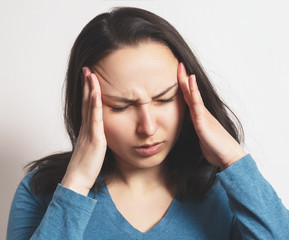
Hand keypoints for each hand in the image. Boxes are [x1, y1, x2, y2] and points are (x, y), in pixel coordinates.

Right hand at [61, 67, 106, 195]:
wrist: (77, 181)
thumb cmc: (85, 167)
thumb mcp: (92, 150)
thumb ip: (95, 139)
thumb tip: (100, 135)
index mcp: (87, 130)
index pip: (87, 106)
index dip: (88, 92)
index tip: (89, 79)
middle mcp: (86, 128)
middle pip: (85, 101)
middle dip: (87, 85)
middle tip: (87, 69)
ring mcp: (89, 132)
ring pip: (89, 106)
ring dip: (90, 89)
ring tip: (90, 74)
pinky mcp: (94, 139)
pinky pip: (95, 119)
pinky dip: (95, 105)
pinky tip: (95, 93)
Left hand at [177, 63, 246, 169]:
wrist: (228, 156)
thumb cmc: (216, 149)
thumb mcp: (202, 138)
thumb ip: (197, 131)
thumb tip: (193, 129)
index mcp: (199, 117)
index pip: (189, 99)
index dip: (183, 87)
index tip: (178, 75)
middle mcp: (201, 113)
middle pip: (190, 93)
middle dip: (183, 79)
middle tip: (179, 65)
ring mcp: (203, 116)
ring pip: (193, 95)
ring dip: (186, 81)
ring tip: (182, 68)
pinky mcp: (203, 121)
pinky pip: (197, 103)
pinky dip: (193, 91)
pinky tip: (191, 80)